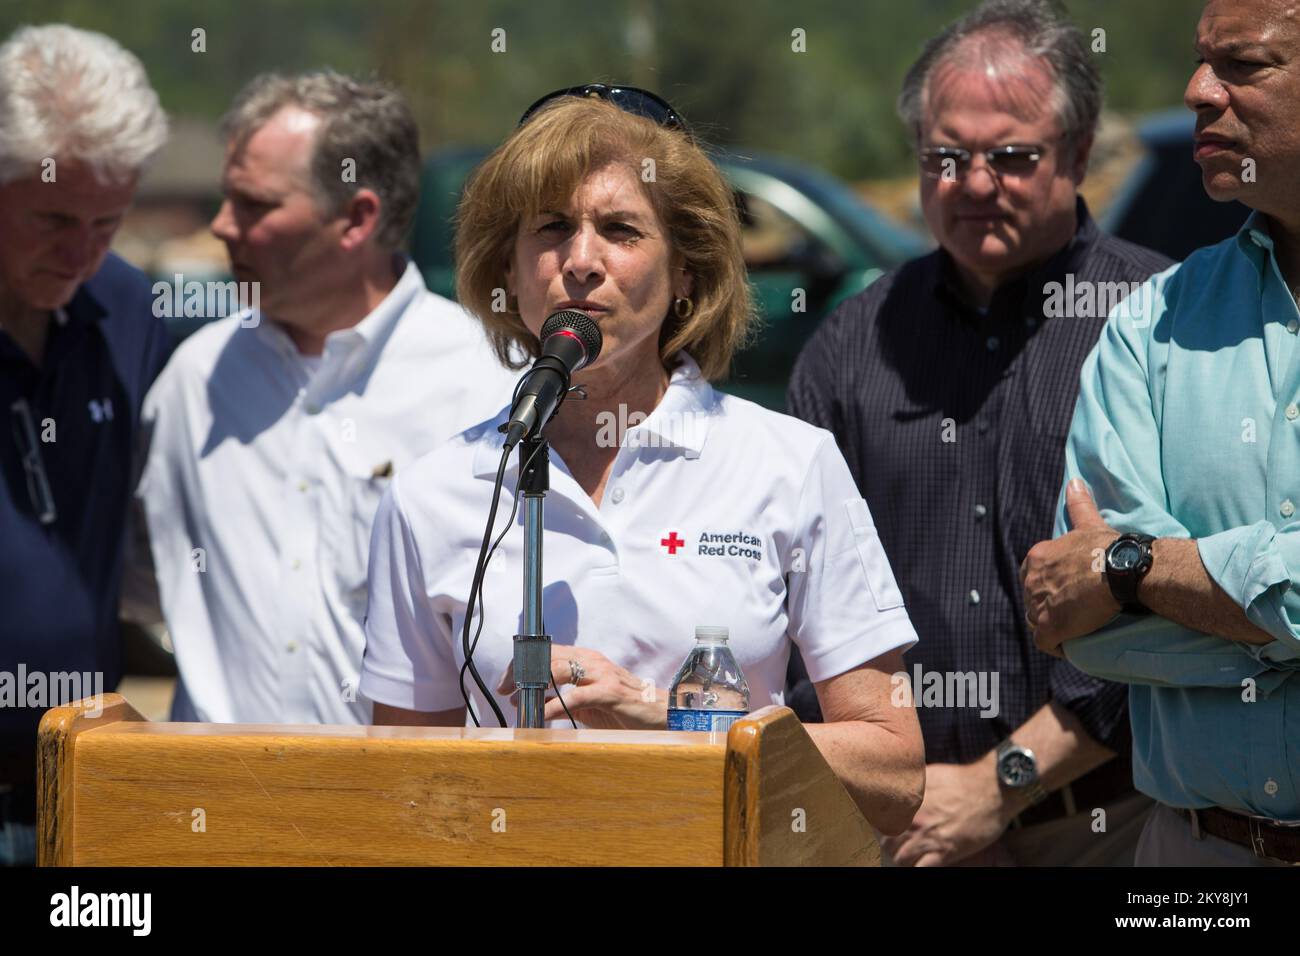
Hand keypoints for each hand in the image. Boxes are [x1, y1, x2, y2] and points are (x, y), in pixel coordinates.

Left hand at [496, 645, 666, 729]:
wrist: (660, 715)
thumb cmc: (624, 710)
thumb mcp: (588, 703)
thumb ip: (563, 699)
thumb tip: (533, 704)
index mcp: (586, 659)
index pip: (546, 651)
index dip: (521, 663)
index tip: (505, 681)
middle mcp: (592, 661)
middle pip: (546, 656)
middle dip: (520, 671)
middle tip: (505, 690)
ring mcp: (602, 674)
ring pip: (558, 670)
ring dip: (533, 686)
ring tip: (519, 702)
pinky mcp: (609, 693)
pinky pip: (574, 697)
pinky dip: (552, 706)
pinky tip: (540, 716)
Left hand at [878, 761, 1009, 865]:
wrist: (991, 788)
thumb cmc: (962, 779)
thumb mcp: (929, 774)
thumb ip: (911, 783)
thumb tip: (899, 782)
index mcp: (906, 801)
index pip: (878, 821)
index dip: (879, 827)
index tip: (883, 829)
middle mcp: (913, 820)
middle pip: (887, 842)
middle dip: (890, 845)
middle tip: (898, 844)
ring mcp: (928, 837)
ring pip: (901, 858)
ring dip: (903, 858)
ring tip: (911, 855)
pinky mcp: (945, 851)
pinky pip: (921, 869)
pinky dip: (918, 868)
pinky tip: (922, 864)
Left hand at [1020, 479, 1121, 657]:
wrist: (1122, 570)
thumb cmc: (1108, 546)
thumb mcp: (1088, 523)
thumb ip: (1078, 505)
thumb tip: (1074, 481)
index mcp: (1037, 558)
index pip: (1032, 575)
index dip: (1047, 584)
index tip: (1066, 589)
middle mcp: (1031, 580)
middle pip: (1032, 598)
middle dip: (1047, 605)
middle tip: (1072, 609)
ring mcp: (1038, 605)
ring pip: (1036, 620)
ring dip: (1051, 624)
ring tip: (1072, 627)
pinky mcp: (1050, 627)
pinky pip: (1045, 642)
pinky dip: (1055, 645)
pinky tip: (1068, 645)